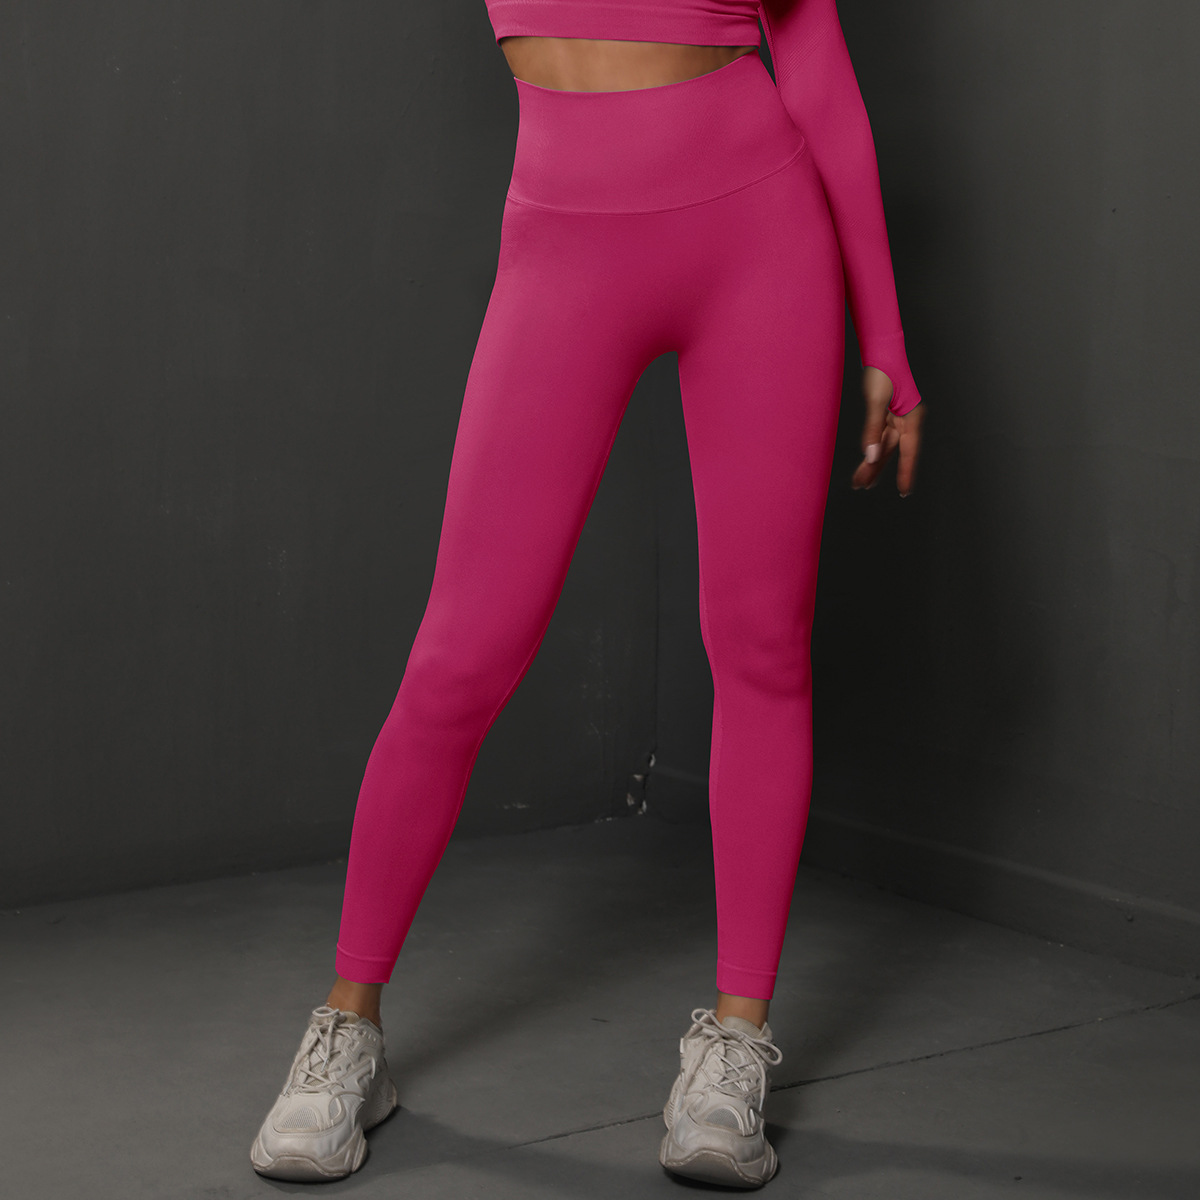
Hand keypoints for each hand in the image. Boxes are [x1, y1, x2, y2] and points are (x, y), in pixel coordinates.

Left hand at [851, 366, 923, 495]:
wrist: (881, 350)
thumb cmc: (882, 372)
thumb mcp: (876, 401)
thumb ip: (872, 430)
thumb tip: (870, 456)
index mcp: (912, 417)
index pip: (910, 451)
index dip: (906, 472)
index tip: (904, 491)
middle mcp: (907, 420)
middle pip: (892, 451)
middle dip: (877, 469)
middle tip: (862, 487)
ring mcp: (898, 419)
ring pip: (884, 447)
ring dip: (871, 463)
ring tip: (859, 483)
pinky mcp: (888, 415)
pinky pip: (879, 438)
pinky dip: (871, 450)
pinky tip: (864, 463)